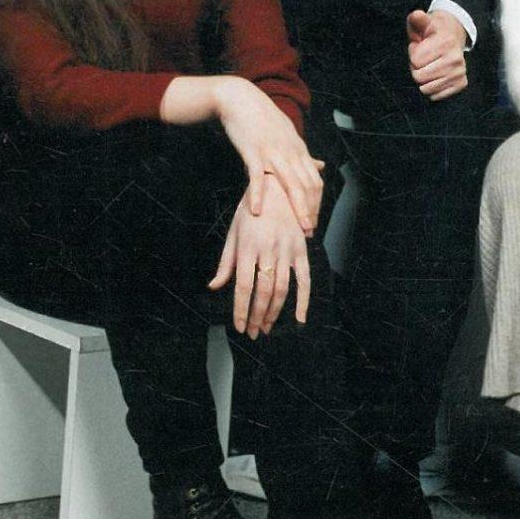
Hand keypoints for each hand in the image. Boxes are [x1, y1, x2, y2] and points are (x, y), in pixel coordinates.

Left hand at [208, 178, 310, 334]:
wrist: (276, 186)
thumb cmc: (250, 210)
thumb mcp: (234, 233)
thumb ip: (226, 262)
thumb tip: (214, 286)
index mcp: (248, 247)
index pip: (243, 286)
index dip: (240, 309)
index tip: (238, 326)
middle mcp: (268, 250)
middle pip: (263, 292)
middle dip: (256, 316)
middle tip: (251, 332)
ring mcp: (287, 250)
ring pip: (282, 289)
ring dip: (274, 313)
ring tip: (265, 327)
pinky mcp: (301, 250)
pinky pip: (305, 279)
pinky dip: (303, 301)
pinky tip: (299, 319)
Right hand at [214, 77, 322, 234]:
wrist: (240, 99)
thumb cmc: (263, 119)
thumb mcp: (289, 135)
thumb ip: (304, 155)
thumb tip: (322, 165)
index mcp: (298, 150)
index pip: (315, 181)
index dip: (317, 204)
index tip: (314, 222)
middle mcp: (290, 152)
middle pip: (307, 186)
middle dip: (310, 211)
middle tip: (308, 232)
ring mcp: (273, 151)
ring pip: (290, 183)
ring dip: (295, 208)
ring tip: (297, 228)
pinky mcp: (253, 151)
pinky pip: (258, 176)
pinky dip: (259, 194)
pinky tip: (257, 211)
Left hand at [406, 9, 467, 100]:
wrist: (453, 36)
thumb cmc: (432, 31)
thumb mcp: (423, 22)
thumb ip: (417, 19)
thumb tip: (417, 15)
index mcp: (445, 42)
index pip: (415, 61)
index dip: (413, 54)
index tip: (420, 46)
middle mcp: (456, 58)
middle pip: (419, 77)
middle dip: (416, 68)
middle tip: (423, 58)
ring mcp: (460, 72)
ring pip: (426, 89)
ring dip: (423, 78)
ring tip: (430, 65)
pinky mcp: (461, 83)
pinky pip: (435, 96)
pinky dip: (431, 87)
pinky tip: (436, 74)